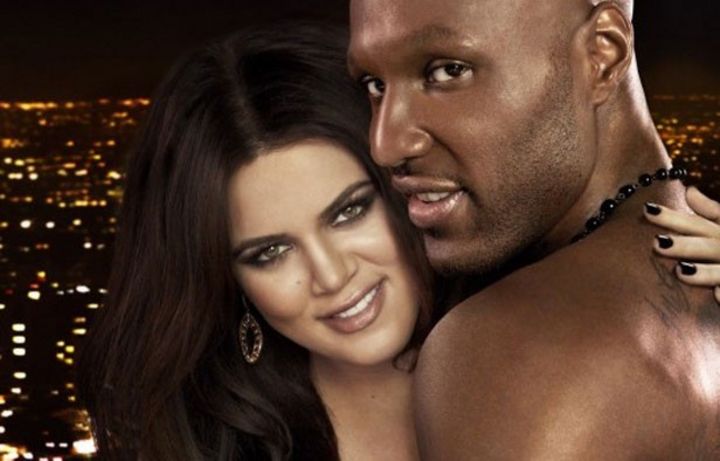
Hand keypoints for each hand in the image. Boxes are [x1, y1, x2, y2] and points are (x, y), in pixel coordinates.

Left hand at [644, 186, 719, 302]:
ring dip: (705, 272)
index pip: (697, 223)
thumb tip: (689, 191)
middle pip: (708, 244)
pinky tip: (717, 296)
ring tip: (682, 271)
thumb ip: (712, 210)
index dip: (673, 217)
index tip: (647, 209)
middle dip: (685, 244)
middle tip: (658, 243)